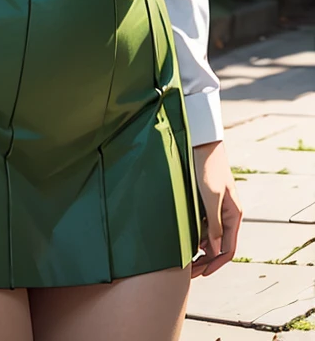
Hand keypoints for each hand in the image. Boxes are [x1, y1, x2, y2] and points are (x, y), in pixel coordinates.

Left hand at [191, 140, 242, 277]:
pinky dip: (196, 236)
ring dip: (200, 250)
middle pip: (219, 246)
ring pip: (211, 237)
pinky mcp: (206, 202)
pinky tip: (184, 240)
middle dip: (206, 261)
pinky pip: (203, 225)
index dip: (216, 264)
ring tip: (184, 260)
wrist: (200, 142)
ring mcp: (217, 208)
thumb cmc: (206, 167)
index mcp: (233, 214)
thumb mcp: (210, 196)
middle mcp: (227, 214)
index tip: (202, 274)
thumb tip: (215, 249)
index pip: (228, 248)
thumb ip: (214, 223)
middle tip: (190, 273)